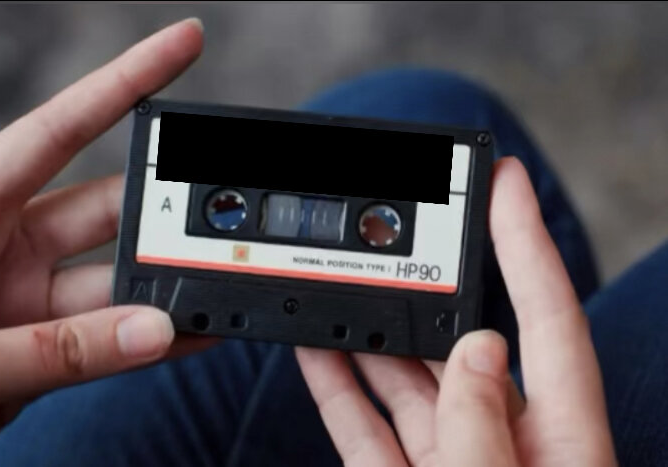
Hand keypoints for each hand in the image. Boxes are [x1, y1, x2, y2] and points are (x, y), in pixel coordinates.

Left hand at [0, 18, 214, 444]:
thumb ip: (47, 351)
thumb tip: (152, 331)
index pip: (58, 130)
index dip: (125, 80)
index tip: (184, 43)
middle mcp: (1, 244)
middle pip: (109, 208)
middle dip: (170, 211)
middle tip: (226, 221)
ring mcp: (23, 298)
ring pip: (119, 280)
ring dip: (169, 286)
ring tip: (218, 290)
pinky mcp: (41, 350)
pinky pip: (110, 338)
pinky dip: (154, 337)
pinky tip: (196, 329)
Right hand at [296, 157, 616, 465]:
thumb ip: (483, 429)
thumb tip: (476, 348)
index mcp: (561, 443)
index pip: (549, 317)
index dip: (526, 239)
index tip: (506, 179)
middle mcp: (505, 443)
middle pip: (464, 340)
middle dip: (426, 284)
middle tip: (394, 232)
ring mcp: (451, 461)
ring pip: (407, 381)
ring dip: (370, 331)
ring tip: (338, 285)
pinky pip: (366, 426)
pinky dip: (338, 388)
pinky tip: (315, 350)